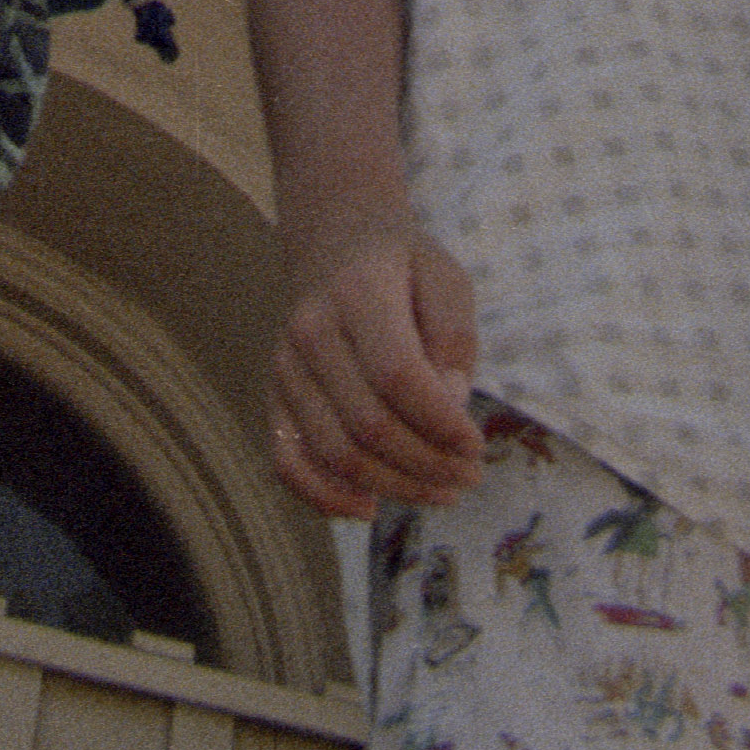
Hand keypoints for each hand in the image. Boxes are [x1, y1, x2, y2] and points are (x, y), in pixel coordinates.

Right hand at [269, 215, 485, 519]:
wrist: (335, 243)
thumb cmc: (402, 266)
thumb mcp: (446, 277)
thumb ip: (454, 336)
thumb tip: (449, 404)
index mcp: (357, 292)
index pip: (396, 376)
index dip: (440, 424)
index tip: (477, 444)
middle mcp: (311, 330)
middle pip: (369, 424)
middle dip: (428, 464)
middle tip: (470, 476)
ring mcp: (285, 366)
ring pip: (336, 452)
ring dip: (395, 487)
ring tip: (441, 491)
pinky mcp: (273, 396)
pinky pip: (287, 461)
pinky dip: (324, 497)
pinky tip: (368, 507)